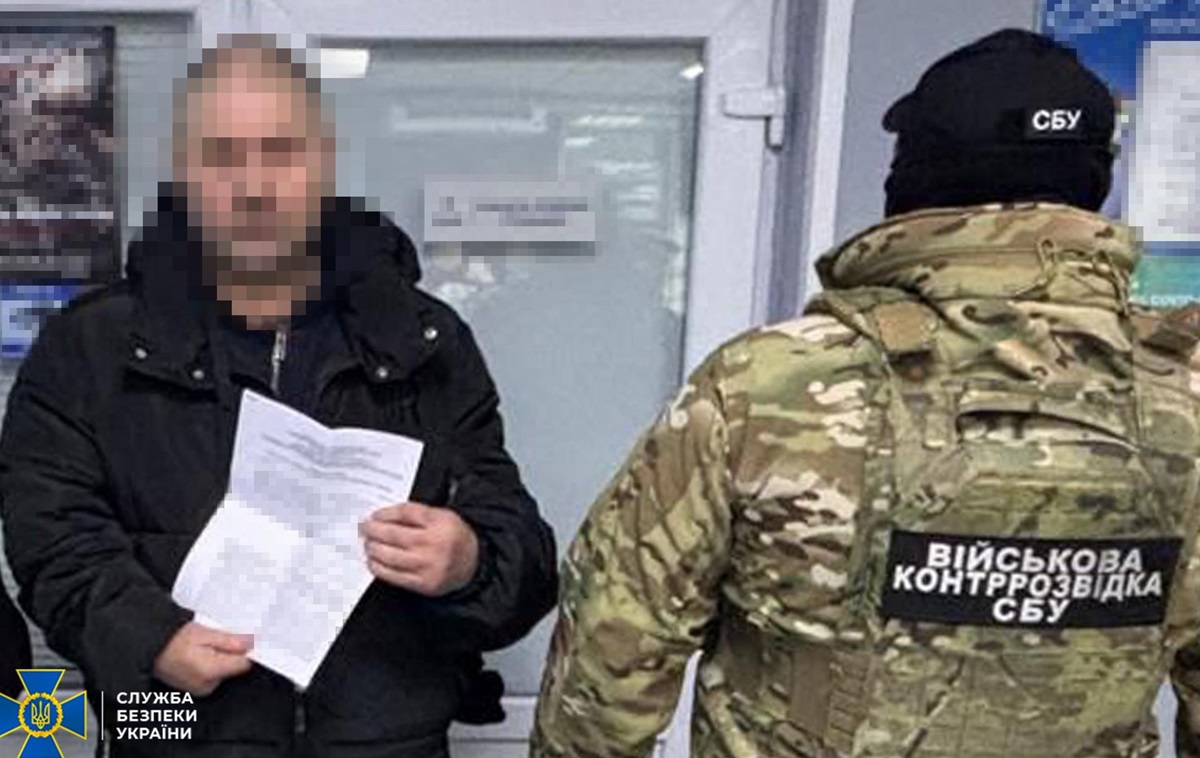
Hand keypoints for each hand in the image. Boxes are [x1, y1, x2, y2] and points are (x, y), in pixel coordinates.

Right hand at [152, 622, 253, 696]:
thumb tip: (252, 643)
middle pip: (234, 668)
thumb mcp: (205, 633)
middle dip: (229, 653)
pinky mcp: (197, 689)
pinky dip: (210, 666)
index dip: (245, 650)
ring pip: (224, 672)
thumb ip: (230, 641)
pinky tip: (199, 656)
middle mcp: (207, 685)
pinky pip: (213, 677)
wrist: (151, 649)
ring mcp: (201, 689)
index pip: (244, 664)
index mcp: (211, 671)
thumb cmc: (174, 639)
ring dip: (219, 659)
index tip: (240, 640)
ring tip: (203, 648)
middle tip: (214, 641)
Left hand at [360, 502, 479, 596]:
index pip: (405, 513)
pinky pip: (393, 576)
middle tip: (364, 528)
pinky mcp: (423, 583)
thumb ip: (415, 514)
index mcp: (440, 522)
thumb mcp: (441, 516)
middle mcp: (434, 544)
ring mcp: (428, 565)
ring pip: (389, 556)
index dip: (385, 514)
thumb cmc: (453, 537)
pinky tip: (374, 561)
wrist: (472, 563)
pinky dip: (379, 568)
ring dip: (373, 549)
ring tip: (368, 544)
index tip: (374, 516)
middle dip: (373, 531)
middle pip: (393, 534)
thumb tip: (382, 517)